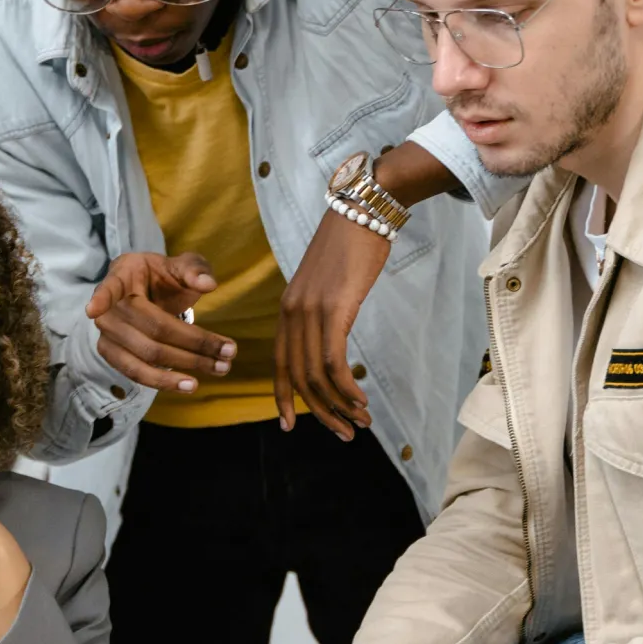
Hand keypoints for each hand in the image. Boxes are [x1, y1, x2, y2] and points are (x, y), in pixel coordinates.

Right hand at [85, 251, 235, 393]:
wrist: (144, 293)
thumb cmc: (161, 277)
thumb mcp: (179, 265)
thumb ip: (194, 269)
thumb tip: (208, 284)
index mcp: (123, 275)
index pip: (109, 287)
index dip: (102, 298)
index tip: (93, 309)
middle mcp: (110, 308)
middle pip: (152, 329)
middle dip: (194, 343)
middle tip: (229, 351)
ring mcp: (107, 334)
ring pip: (146, 356)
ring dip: (183, 367)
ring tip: (218, 370)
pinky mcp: (112, 355)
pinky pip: (136, 373)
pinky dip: (163, 381)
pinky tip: (189, 384)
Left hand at [274, 142, 461, 436]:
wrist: (363, 209)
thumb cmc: (351, 245)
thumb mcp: (328, 283)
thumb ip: (322, 312)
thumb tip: (330, 339)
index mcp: (287, 308)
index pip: (280, 363)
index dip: (284, 397)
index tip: (290, 424)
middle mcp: (292, 313)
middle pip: (298, 376)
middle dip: (319, 412)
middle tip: (342, 434)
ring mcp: (311, 311)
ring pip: (317, 375)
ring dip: (339, 406)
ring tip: (359, 423)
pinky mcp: (334, 309)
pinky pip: (334, 361)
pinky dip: (346, 388)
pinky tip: (362, 401)